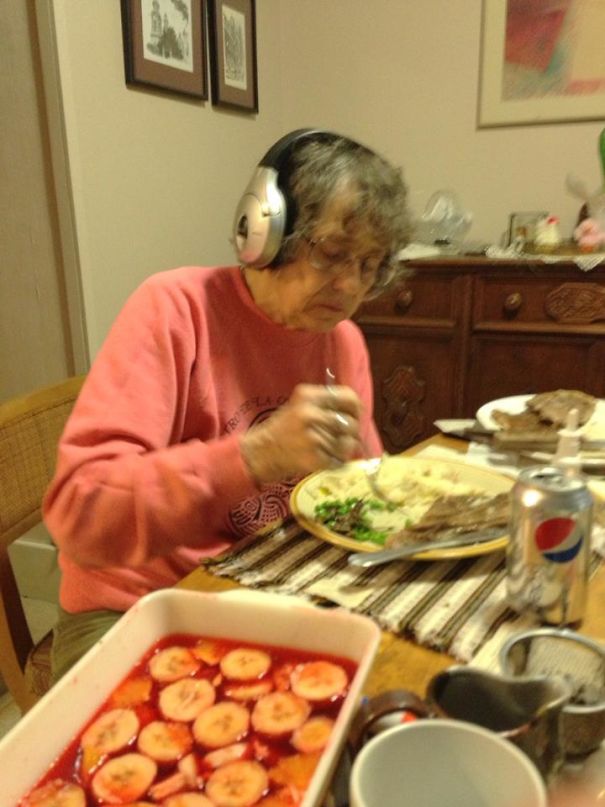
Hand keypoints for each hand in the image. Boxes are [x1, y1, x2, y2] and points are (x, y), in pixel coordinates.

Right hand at [240, 383, 361, 484]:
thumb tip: (355, 413)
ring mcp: (313, 438)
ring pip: (348, 445)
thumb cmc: (284, 428)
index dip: (355, 410)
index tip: (353, 417)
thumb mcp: (301, 406)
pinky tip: (322, 459)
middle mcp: (311, 414)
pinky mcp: (314, 458)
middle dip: (350, 433)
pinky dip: (334, 463)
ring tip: (328, 449)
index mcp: (309, 396)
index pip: (349, 398)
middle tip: (339, 438)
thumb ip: (326, 405)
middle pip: (351, 423)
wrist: (260, 452)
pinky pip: (339, 461)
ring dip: (342, 450)